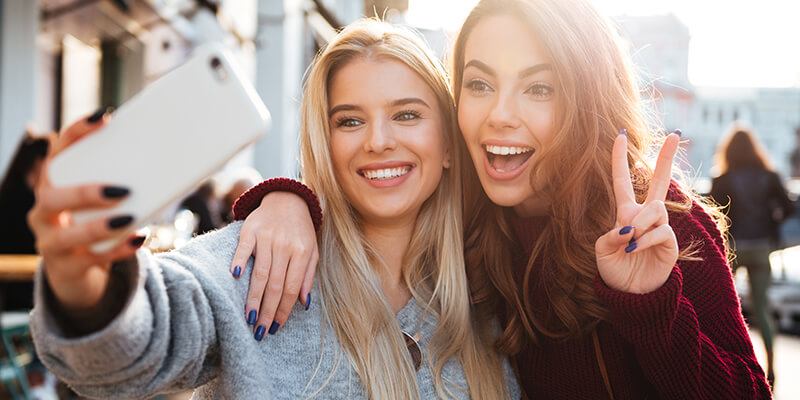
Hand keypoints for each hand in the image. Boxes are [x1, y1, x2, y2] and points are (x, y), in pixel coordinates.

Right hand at [28, 109, 145, 310]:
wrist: (78, 269)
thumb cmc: (99, 221)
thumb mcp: (107, 199)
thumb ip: (127, 178)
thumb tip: (180, 154)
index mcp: (55, 183)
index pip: (58, 150)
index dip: (78, 132)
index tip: (106, 117)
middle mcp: (44, 210)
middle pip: (50, 196)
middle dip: (84, 192)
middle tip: (122, 189)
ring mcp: (51, 241)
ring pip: (64, 235)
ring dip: (98, 226)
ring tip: (129, 217)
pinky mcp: (66, 268)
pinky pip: (89, 260)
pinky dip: (116, 249)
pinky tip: (138, 239)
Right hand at [230, 191, 317, 336]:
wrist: (287, 198)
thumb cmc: (300, 230)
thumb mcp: (312, 251)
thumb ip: (308, 276)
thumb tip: (304, 304)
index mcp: (302, 252)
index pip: (291, 288)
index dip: (283, 310)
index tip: (276, 327)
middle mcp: (284, 246)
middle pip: (275, 285)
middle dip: (267, 311)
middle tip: (260, 332)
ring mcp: (266, 237)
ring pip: (259, 273)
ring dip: (253, 298)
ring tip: (249, 318)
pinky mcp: (250, 229)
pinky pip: (243, 248)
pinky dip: (239, 261)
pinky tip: (235, 277)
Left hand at [595, 131, 680, 293]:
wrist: (631, 293)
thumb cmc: (615, 270)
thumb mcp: (602, 251)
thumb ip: (611, 235)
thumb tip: (631, 227)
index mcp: (626, 213)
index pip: (623, 181)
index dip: (620, 159)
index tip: (620, 135)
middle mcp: (645, 216)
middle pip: (660, 181)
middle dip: (667, 158)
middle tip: (676, 135)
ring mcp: (660, 227)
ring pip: (656, 209)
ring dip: (641, 222)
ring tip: (631, 240)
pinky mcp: (670, 242)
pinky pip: (661, 230)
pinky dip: (645, 238)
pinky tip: (636, 248)